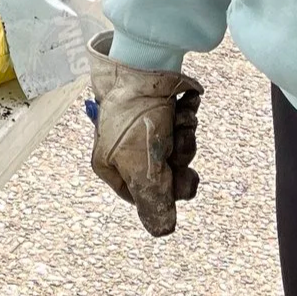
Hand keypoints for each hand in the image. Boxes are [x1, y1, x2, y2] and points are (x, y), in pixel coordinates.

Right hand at [86, 30, 201, 235]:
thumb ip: (154, 202)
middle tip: (177, 144)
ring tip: (179, 118)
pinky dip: (185, 116)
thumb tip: (163, 232)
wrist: (146, 64)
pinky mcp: (159, 111)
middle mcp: (124, 148)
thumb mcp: (144, 166)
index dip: (164, 190)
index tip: (176, 178)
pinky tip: (184, 106)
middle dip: (177, 157)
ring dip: (183, 135)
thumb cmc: (137, 117)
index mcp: (111, 165)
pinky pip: (179, 126)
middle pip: (163, 173)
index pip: (142, 195)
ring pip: (175, 149)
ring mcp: (142, 129)